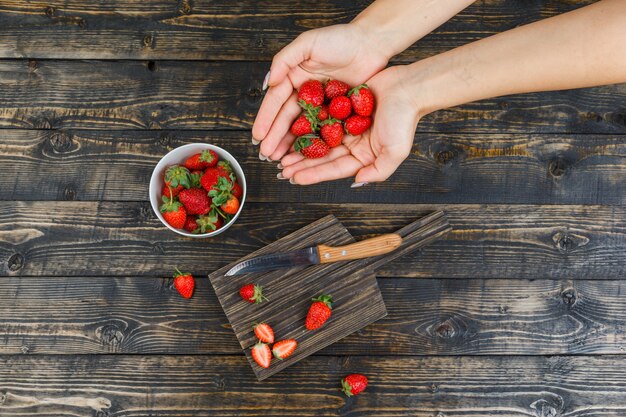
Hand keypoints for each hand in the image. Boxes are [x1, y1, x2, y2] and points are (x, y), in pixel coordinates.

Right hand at [252, 23, 389, 160]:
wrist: (371, 44)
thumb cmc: (340, 38)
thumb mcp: (308, 43)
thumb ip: (284, 60)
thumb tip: (268, 83)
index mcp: (294, 76)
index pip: (276, 101)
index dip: (266, 119)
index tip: (258, 136)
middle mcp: (304, 92)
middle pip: (286, 118)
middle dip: (275, 137)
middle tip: (267, 154)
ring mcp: (321, 103)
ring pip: (302, 127)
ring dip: (290, 144)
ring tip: (280, 159)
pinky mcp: (337, 112)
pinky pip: (323, 129)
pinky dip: (314, 143)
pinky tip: (306, 155)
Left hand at [278, 66, 419, 185]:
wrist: (410, 87)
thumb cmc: (404, 119)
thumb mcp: (395, 151)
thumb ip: (378, 171)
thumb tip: (356, 182)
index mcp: (364, 157)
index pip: (334, 169)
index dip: (313, 174)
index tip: (294, 178)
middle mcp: (354, 144)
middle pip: (322, 157)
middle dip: (301, 164)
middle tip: (281, 170)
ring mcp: (347, 126)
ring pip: (318, 139)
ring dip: (300, 147)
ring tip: (281, 154)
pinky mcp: (343, 108)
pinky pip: (321, 118)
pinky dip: (307, 124)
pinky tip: (291, 129)